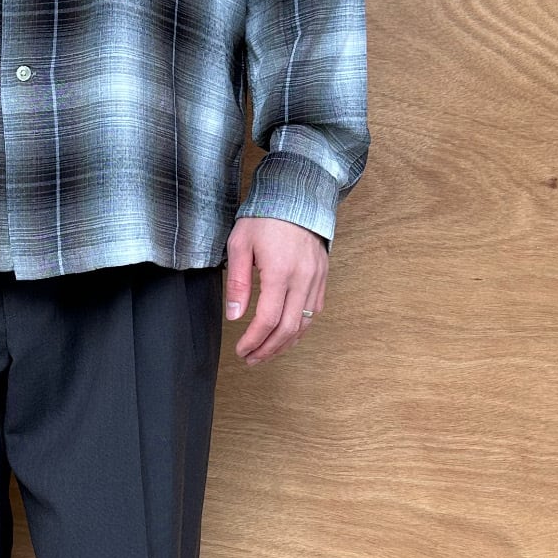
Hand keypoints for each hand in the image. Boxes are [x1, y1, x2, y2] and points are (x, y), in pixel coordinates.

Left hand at [224, 216, 327, 365]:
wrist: (298, 198)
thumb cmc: (265, 218)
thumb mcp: (240, 245)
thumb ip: (238, 283)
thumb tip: (235, 316)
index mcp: (281, 272)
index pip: (268, 319)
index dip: (254, 340)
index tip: (241, 350)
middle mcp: (303, 279)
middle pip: (288, 328)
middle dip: (268, 349)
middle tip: (251, 359)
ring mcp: (316, 279)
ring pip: (304, 324)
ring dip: (285, 344)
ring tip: (266, 353)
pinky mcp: (323, 278)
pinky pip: (314, 312)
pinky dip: (300, 329)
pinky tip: (286, 335)